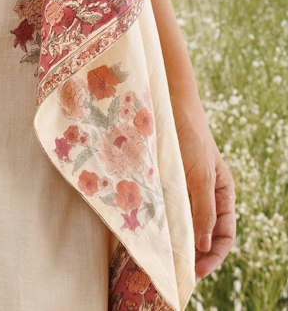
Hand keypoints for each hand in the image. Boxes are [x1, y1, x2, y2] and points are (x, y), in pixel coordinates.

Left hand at [171, 93, 235, 280]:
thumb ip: (203, 209)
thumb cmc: (190, 137)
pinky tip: (153, 232)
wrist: (169, 105)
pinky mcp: (167, 182)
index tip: (196, 271)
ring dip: (177, 241)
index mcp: (223, 194)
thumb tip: (203, 245)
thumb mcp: (200, 174)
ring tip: (165, 258)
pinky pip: (168, 209)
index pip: (224, 235)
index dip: (213, 256)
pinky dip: (163, 223)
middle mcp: (206, 195)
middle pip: (204, 234)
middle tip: (179, 271)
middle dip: (194, 255)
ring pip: (185, 224)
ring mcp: (186, 189)